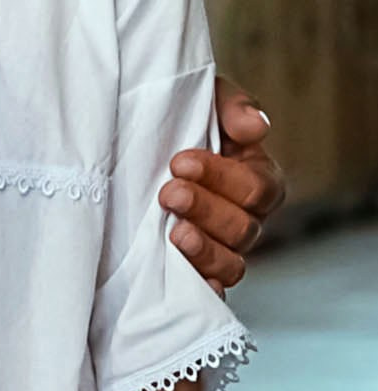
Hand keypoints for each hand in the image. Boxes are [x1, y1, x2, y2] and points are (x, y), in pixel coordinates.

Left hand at [159, 78, 281, 288]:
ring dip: (204, 250)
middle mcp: (245, 218)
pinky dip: (203, 289)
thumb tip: (256, 128)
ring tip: (174, 234)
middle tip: (169, 192)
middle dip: (206, 210)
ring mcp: (221, 247)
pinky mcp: (194, 270)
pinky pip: (211, 290)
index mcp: (255, 177)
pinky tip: (186, 282)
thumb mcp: (204, 100)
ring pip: (231, 263)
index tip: (181, 162)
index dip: (224, 178)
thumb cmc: (178, 118)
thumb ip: (233, 107)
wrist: (132, 139)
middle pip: (244, 227)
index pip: (258, 187)